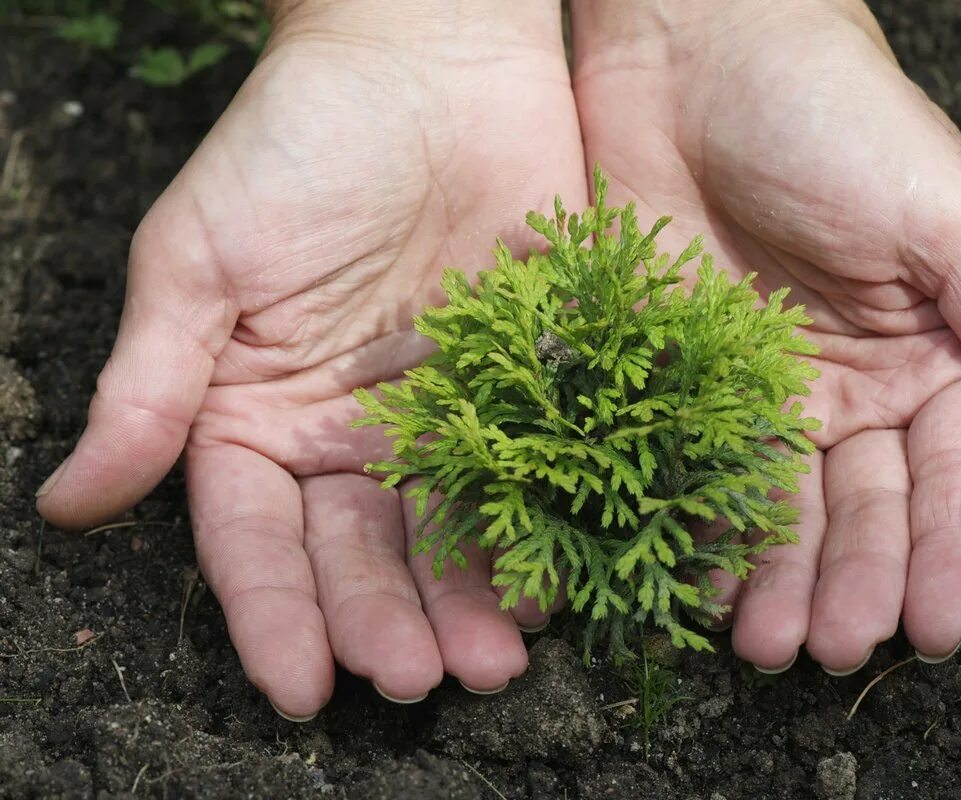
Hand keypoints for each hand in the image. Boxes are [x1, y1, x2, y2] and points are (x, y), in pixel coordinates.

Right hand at [36, 0, 584, 718]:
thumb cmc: (296, 144)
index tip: (297, 686)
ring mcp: (442, 415)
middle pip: (362, 553)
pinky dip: (543, 524)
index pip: (256, 539)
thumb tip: (69, 504)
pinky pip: (534, 468)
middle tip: (421, 684)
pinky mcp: (523, 384)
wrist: (432, 59)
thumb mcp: (199, 259)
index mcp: (258, 417)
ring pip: (451, 531)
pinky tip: (560, 578)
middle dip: (387, 623)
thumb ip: (149, 386)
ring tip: (497, 664)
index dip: (273, 615)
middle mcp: (349, 433)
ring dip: (470, 601)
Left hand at [571, 0, 960, 672]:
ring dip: (776, 580)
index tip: (938, 624)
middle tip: (834, 648)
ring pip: (781, 507)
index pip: (958, 472)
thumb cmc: (836, 112)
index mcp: (938, 351)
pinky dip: (697, 527)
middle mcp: (857, 385)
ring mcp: (766, 388)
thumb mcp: (942, 218)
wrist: (695, 52)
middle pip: (865, 507)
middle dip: (854, 580)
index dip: (953, 549)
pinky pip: (697, 467)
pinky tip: (693, 585)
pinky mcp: (685, 377)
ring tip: (760, 646)